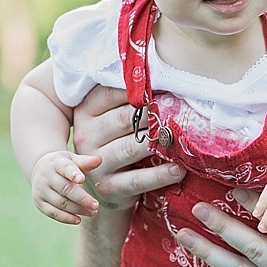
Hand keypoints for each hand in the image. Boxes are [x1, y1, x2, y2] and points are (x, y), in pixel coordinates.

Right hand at [30, 150, 102, 223]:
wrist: (40, 170)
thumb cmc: (64, 165)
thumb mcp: (73, 160)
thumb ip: (86, 162)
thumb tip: (99, 159)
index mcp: (56, 163)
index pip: (65, 168)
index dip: (73, 173)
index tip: (82, 179)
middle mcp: (46, 177)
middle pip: (65, 189)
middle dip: (82, 198)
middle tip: (96, 205)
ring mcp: (40, 190)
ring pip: (60, 202)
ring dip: (77, 209)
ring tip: (93, 212)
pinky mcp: (39, 202)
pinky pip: (52, 212)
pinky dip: (65, 218)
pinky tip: (78, 220)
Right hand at [70, 86, 184, 211]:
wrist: (110, 188)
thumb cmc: (120, 142)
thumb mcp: (118, 120)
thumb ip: (131, 100)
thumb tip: (164, 78)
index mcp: (86, 112)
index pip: (110, 94)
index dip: (138, 88)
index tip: (165, 84)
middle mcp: (86, 135)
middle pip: (123, 119)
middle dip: (152, 114)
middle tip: (180, 109)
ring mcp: (96, 163)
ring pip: (131, 148)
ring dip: (159, 142)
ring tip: (181, 138)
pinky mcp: (109, 187)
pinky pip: (138, 180)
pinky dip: (160, 175)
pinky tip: (179, 169)